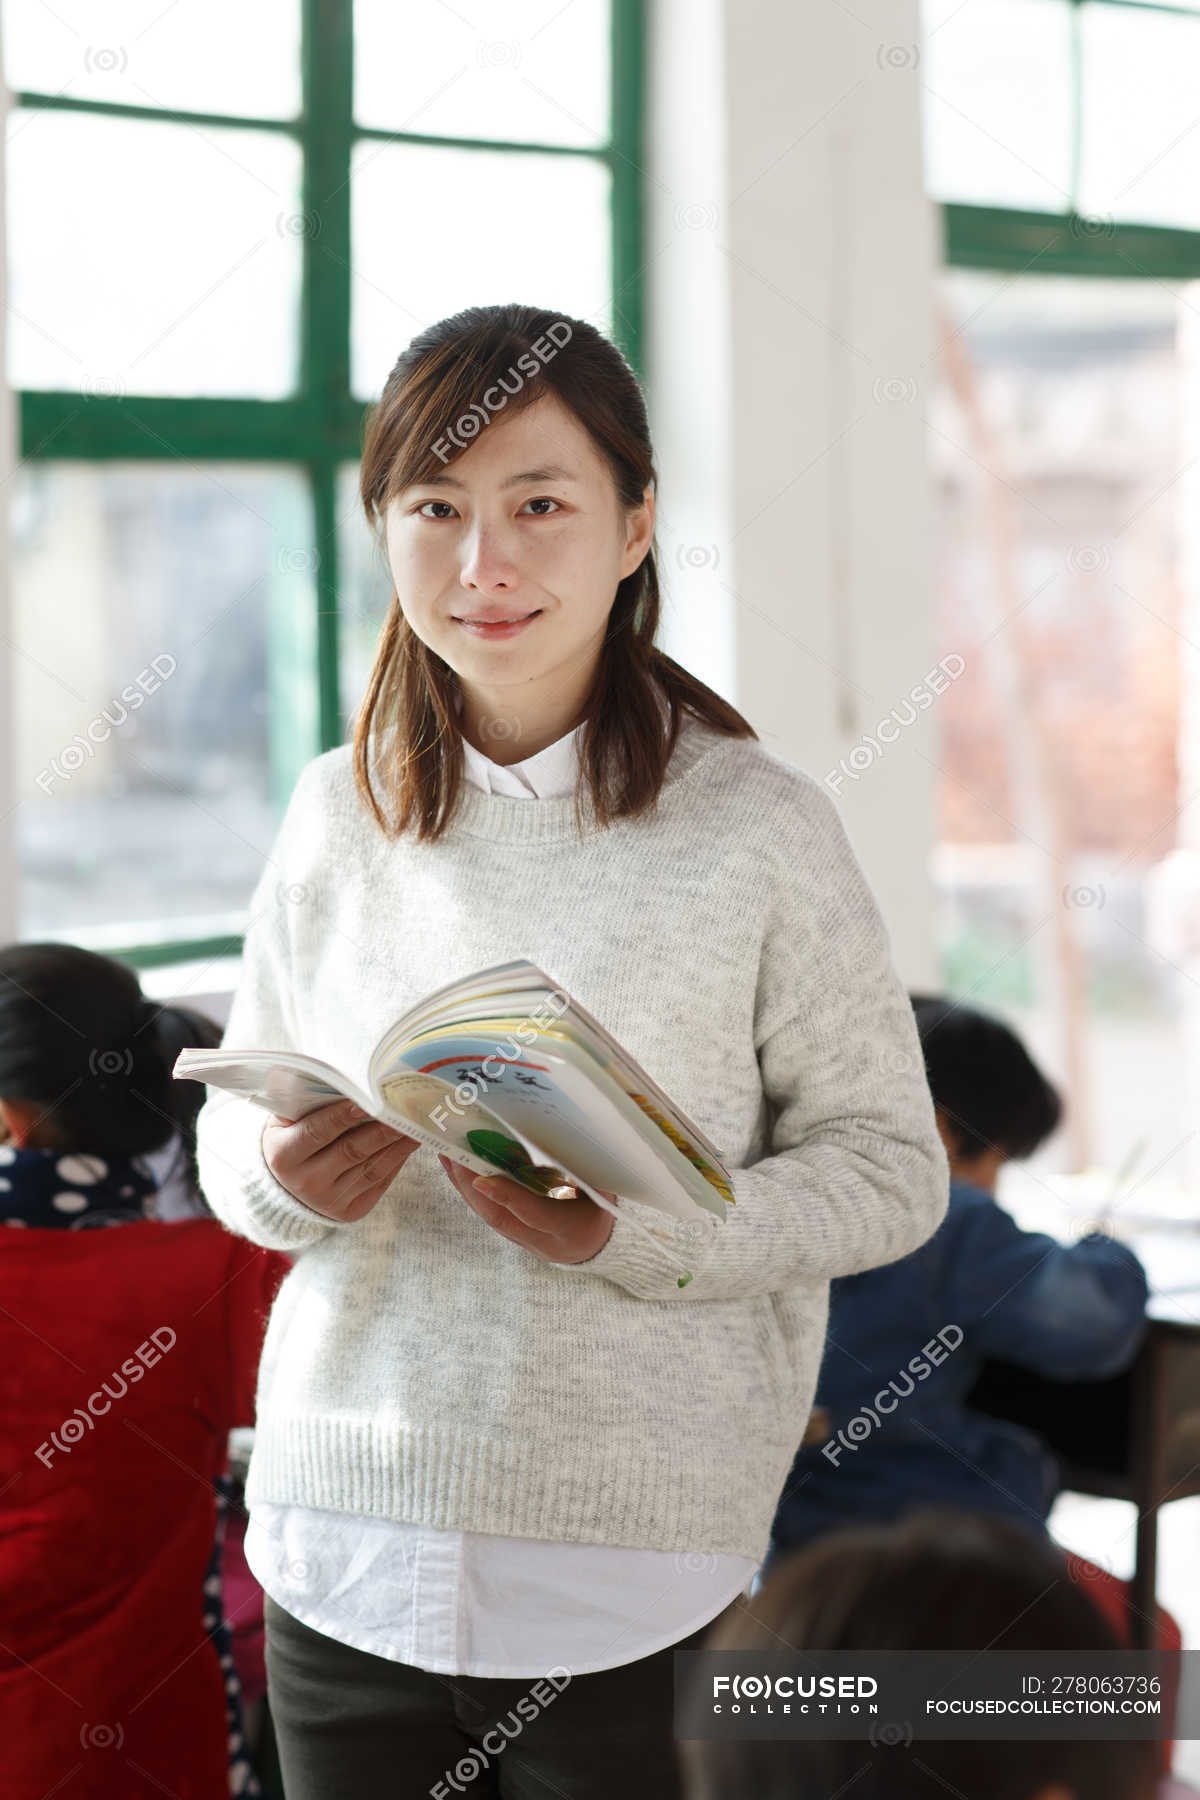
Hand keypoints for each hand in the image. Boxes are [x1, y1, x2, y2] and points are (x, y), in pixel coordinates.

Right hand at [263, 1098, 419, 1222]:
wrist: (287, 1184)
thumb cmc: (291, 1136)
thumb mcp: (284, 1119)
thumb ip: (302, 1099)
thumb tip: (334, 1075)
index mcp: (283, 1155)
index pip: (317, 1131)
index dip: (342, 1116)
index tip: (366, 1102)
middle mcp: (305, 1182)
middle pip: (351, 1151)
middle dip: (381, 1129)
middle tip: (404, 1110)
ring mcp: (329, 1201)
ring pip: (371, 1168)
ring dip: (398, 1144)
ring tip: (417, 1123)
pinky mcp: (350, 1210)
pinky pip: (379, 1182)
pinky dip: (397, 1160)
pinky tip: (410, 1142)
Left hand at [437, 1154, 615, 1264]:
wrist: (601, 1246)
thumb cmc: (605, 1208)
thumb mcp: (605, 1191)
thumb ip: (583, 1172)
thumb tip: (562, 1137)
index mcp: (572, 1229)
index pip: (537, 1214)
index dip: (509, 1197)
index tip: (481, 1177)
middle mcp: (545, 1242)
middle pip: (502, 1218)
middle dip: (472, 1187)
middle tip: (452, 1154)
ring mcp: (528, 1242)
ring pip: (491, 1217)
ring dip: (465, 1187)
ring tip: (447, 1156)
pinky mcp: (517, 1236)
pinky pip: (491, 1213)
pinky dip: (472, 1191)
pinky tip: (458, 1170)